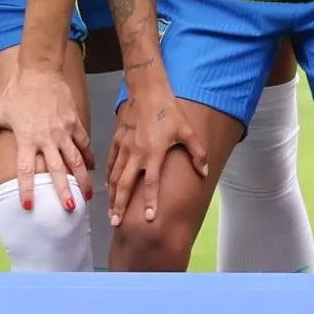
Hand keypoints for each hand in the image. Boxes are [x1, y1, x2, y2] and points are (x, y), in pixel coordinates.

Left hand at [0, 60, 92, 214]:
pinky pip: (83, 143)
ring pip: (76, 160)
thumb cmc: (16, 92)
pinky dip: (89, 156)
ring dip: (82, 179)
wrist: (40, 70)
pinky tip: (93, 168)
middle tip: (69, 210)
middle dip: (63, 191)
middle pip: (57, 170)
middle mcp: (47, 138)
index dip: (27, 189)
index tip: (29, 206)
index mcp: (26, 139)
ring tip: (86, 196)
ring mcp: (63, 131)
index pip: (26, 170)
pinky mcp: (74, 122)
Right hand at [107, 69, 206, 226]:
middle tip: (115, 223)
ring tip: (109, 211)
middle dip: (120, 205)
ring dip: (112, 195)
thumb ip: (197, 152)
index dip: (150, 201)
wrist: (147, 90)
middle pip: (125, 185)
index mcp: (154, 153)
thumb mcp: (187, 130)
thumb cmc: (169, 110)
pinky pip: (111, 162)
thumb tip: (205, 171)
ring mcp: (124, 147)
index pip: (151, 183)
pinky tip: (108, 187)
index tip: (148, 218)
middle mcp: (136, 153)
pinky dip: (108, 176)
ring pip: (115, 176)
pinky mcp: (116, 140)